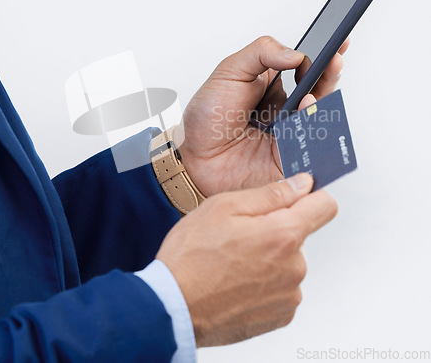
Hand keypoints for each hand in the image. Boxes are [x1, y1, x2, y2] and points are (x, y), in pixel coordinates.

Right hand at [157, 173, 337, 345]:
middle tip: (238, 236)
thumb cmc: (192, 256)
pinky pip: (280, 288)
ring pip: (286, 262)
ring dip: (267, 259)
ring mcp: (288, 294)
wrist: (174, 306)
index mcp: (284, 234)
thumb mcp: (224, 207)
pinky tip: (236, 282)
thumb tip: (302, 184)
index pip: (325, 206)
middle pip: (297, 235)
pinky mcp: (279, 315)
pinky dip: (263, 283)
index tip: (295, 199)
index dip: (310, 196)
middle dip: (274, 230)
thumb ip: (271, 194)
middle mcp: (295, 266)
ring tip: (232, 262)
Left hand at [175, 36, 348, 195]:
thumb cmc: (207, 117)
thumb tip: (295, 54)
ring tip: (309, 94)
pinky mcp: (291, 156)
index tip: (334, 41)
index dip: (321, 54)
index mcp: (271, 85)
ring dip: (321, 101)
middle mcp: (284, 108)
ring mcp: (289, 132)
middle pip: (319, 90)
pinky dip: (313, 131)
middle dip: (329, 74)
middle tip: (332, 60)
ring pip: (320, 116)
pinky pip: (313, 144)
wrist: (194, 158)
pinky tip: (305, 115)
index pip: (304, 67)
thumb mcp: (229, 72)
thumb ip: (260, 53)